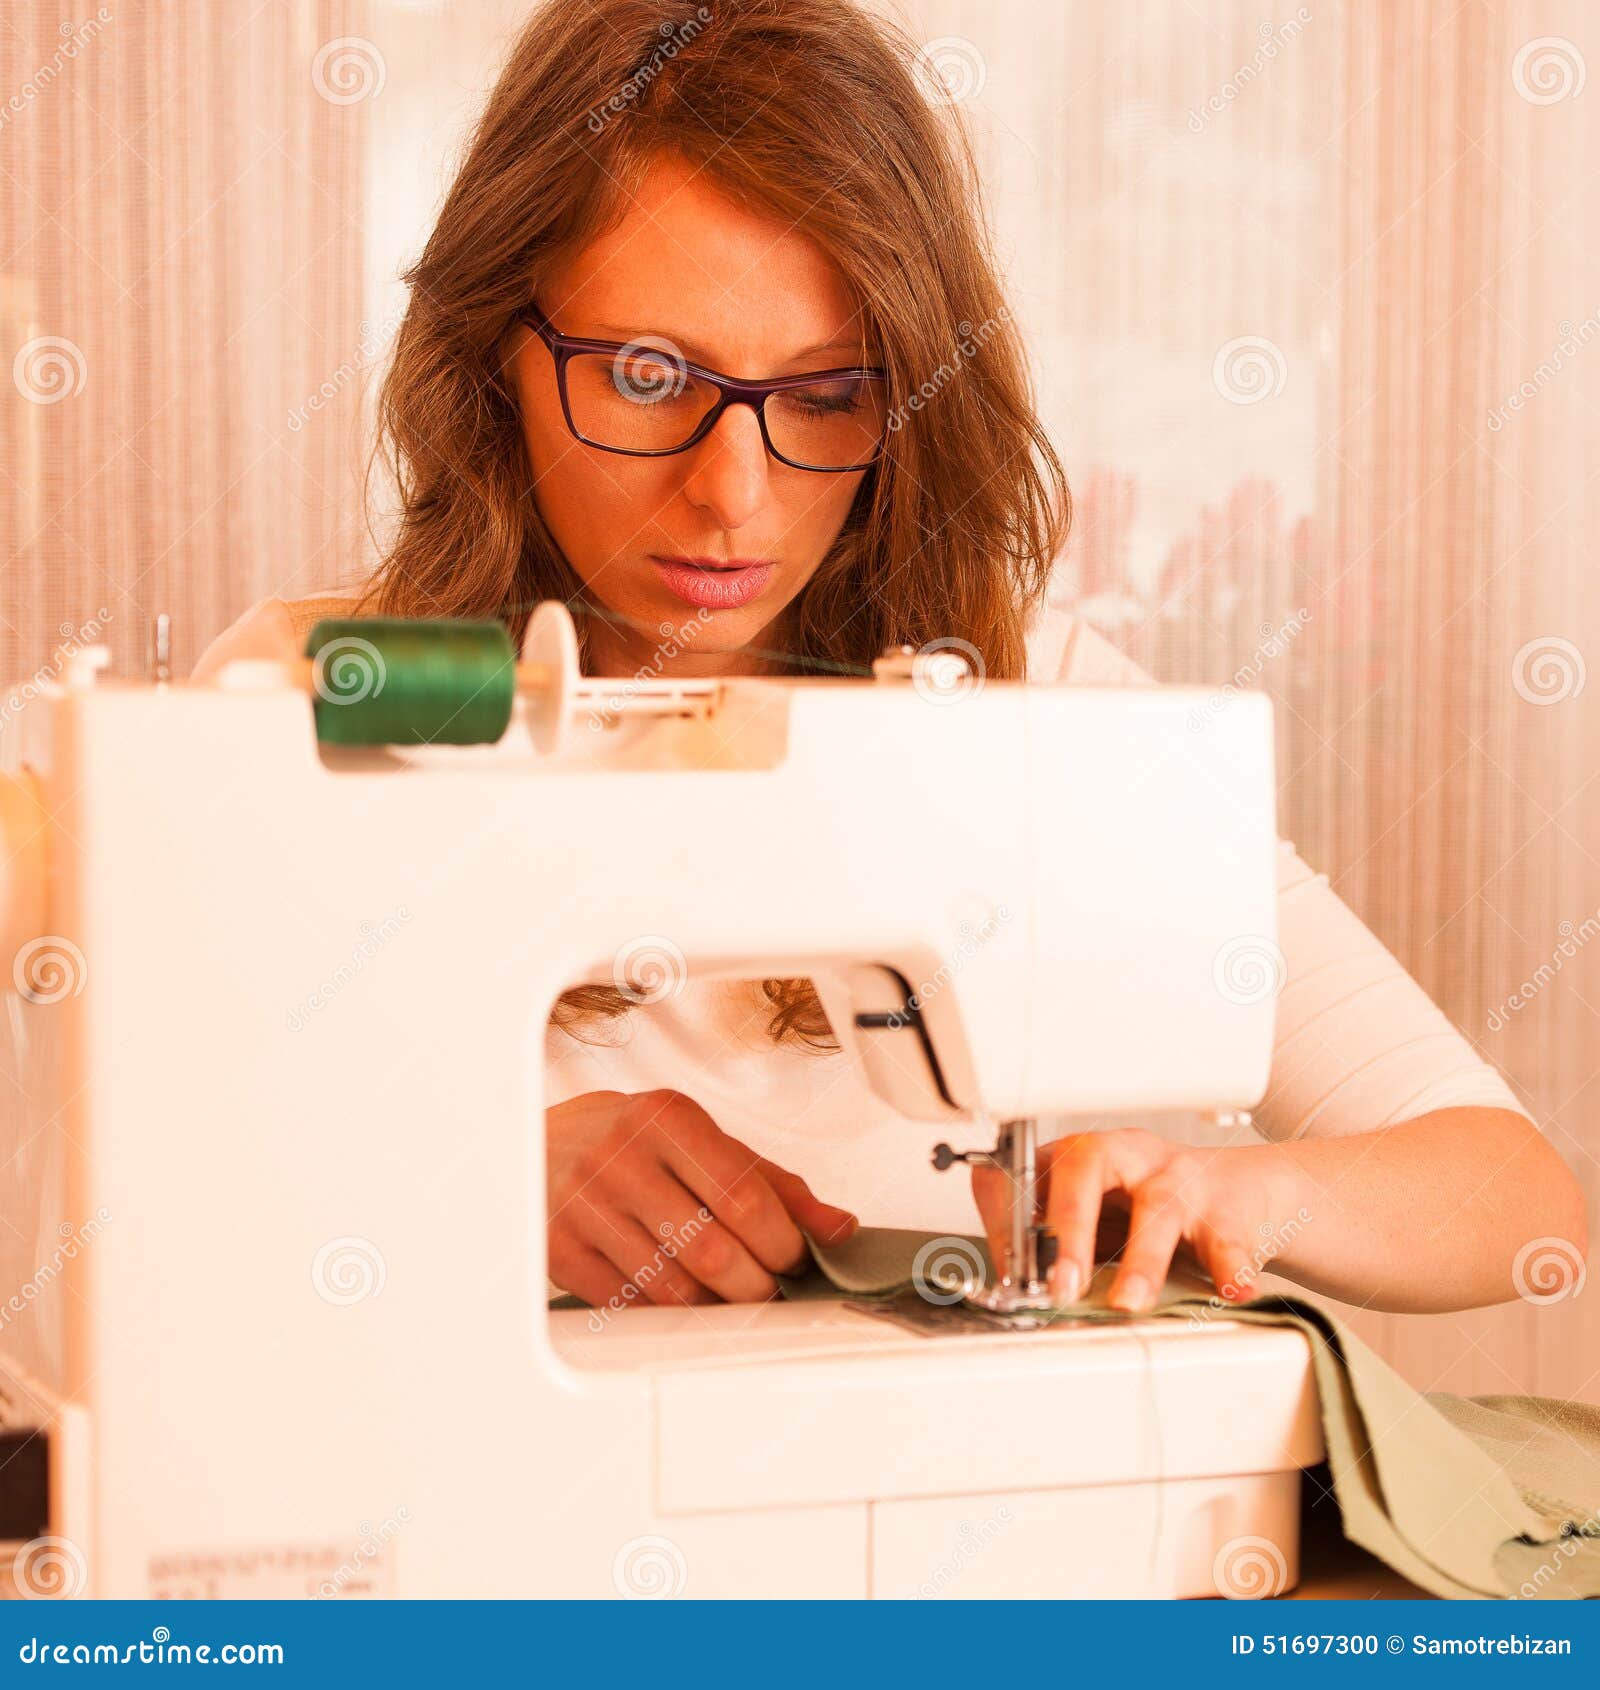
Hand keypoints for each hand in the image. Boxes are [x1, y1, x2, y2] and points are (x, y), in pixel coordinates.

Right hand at [546, 1088, 858, 1308]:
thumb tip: (840, 1229)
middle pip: (712, 1251)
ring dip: (717, 1308)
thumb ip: (777, 1187)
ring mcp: (585, 1206)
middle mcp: (621, 1157)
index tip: (797, 1259)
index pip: (743, 1196)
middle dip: (757, 1284)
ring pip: (673, 1288)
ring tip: (733, 1299)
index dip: (783, 1242)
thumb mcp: (710, 1144)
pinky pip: (632, 1306)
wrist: (547, 1142)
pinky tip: (685, 1302)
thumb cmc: (643, 1144)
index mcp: (667, 1119)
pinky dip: (670, 1316)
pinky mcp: (562, 1251)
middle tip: (771, 1288)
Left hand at [972, 1128, 1294, 1311]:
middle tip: (1059, 1285)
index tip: (1010, 1271)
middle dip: (1069, 1231)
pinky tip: (1231, 1289)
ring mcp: (1178, 1180)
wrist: (1241, 1191)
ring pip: (1157, 1210)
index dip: (1009, 1218)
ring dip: (1141, 1261)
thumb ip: (1056, 1240)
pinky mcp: (1226, 1212)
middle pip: (1086, 1173)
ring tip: (1128, 1302)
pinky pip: (1227, 1239)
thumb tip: (1012, 1283)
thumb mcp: (1096, 1212)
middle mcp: (1126, 1158)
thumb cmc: (1152, 1206)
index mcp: (1081, 1157)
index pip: (1027, 1171)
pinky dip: (1231, 1266)